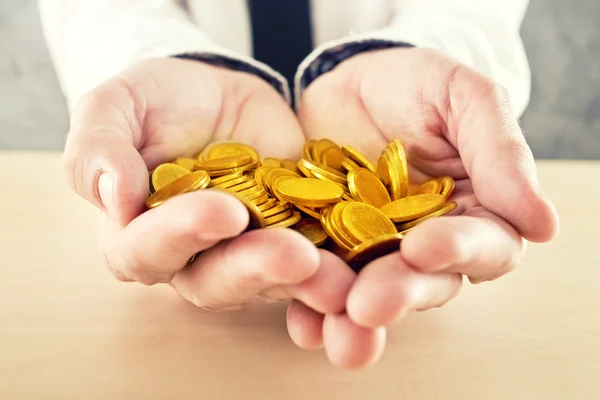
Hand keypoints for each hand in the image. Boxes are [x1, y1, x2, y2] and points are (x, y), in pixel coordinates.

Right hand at [64, 58, 383, 364]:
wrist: (214, 94)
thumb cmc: (156, 102)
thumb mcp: (117, 107)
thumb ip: (99, 148)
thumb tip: (112, 199)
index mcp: (138, 234)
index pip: (148, 249)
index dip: (182, 234)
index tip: (222, 210)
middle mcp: (192, 258)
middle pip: (215, 281)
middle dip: (255, 269)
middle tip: (294, 255)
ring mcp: (246, 255)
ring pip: (270, 283)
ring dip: (305, 284)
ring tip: (338, 277)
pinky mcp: (292, 238)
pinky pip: (315, 264)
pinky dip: (338, 271)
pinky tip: (363, 271)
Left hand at [298, 48, 559, 363]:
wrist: (350, 79)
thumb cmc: (417, 83)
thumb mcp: (462, 97)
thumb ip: (499, 152)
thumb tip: (542, 224)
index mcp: (473, 213)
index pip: (483, 245)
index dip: (458, 251)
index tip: (425, 248)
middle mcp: (426, 243)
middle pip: (425, 282)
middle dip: (398, 293)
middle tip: (370, 304)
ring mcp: (374, 250)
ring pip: (372, 291)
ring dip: (352, 317)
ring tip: (332, 331)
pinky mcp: (328, 247)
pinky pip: (321, 281)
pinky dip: (310, 304)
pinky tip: (301, 322)